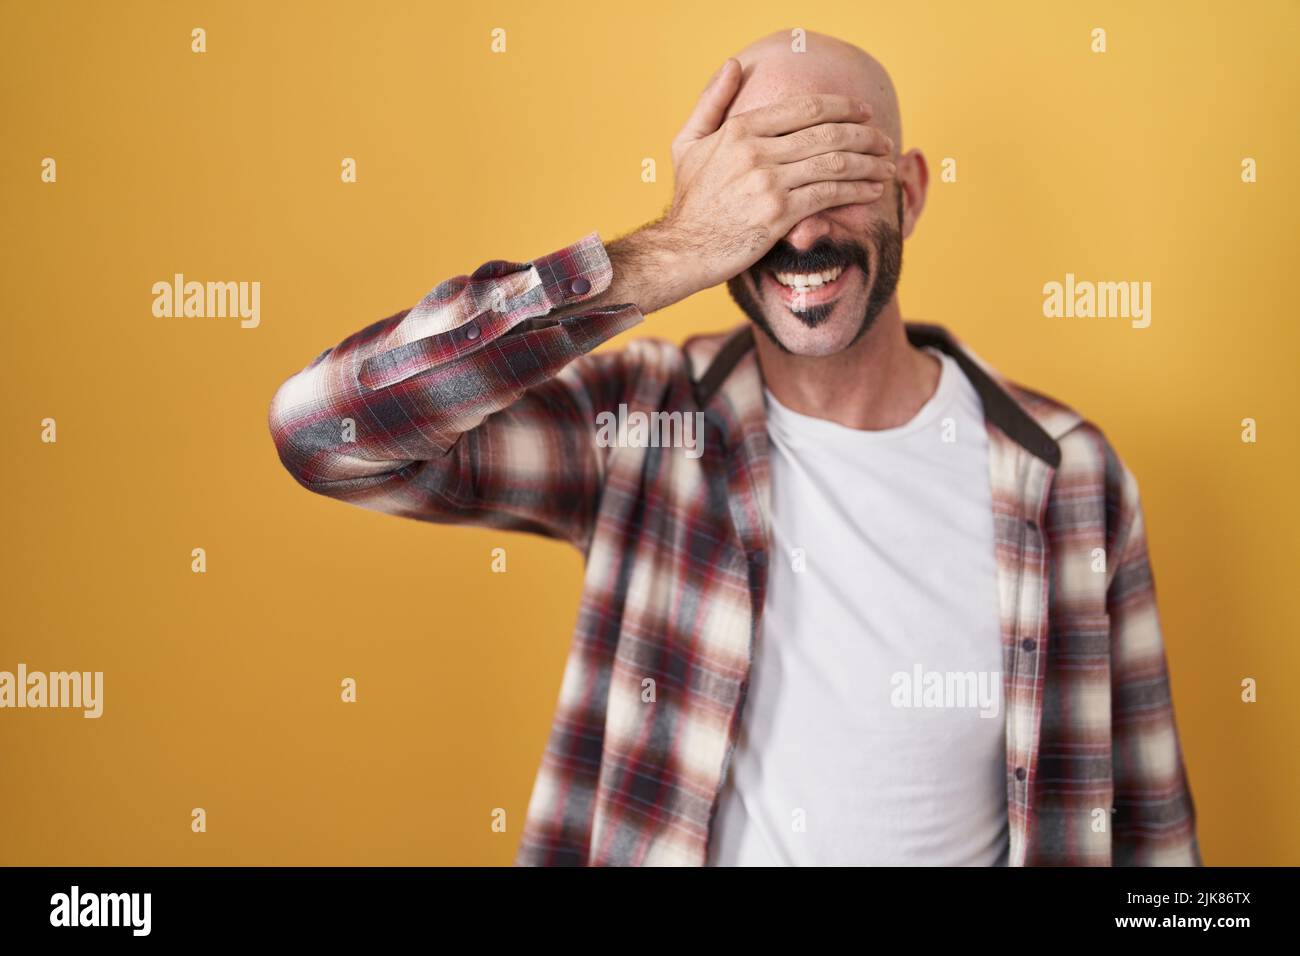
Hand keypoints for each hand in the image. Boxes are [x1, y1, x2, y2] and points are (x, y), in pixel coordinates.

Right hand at [662, 59, 894, 291]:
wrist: (683, 249)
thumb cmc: (689, 199)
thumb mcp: (688, 142)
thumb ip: (711, 101)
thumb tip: (734, 64)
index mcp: (740, 129)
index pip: (805, 108)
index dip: (842, 107)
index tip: (864, 112)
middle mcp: (756, 151)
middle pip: (827, 134)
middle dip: (864, 135)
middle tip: (884, 140)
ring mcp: (769, 183)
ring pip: (833, 163)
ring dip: (868, 163)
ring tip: (886, 165)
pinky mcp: (779, 214)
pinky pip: (829, 195)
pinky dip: (856, 191)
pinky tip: (872, 190)